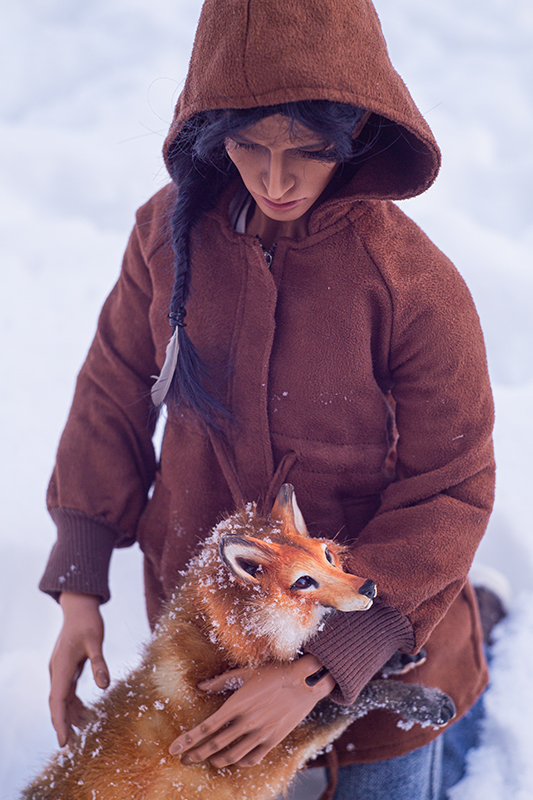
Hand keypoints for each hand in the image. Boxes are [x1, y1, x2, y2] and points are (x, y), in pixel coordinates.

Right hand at [49, 592, 109, 745]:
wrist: (79, 606)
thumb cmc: (88, 622)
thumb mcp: (96, 641)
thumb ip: (99, 663)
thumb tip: (104, 687)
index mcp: (62, 666)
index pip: (58, 700)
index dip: (60, 722)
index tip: (63, 742)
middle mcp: (57, 670)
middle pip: (57, 703)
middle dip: (63, 724)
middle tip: (71, 746)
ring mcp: (60, 669)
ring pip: (62, 698)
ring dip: (71, 715)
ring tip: (84, 732)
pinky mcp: (66, 667)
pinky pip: (68, 691)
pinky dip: (75, 704)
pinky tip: (85, 714)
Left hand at [168, 654, 334, 767]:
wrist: (304, 682)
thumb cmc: (275, 672)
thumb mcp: (246, 671)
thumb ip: (222, 680)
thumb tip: (201, 685)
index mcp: (237, 704)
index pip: (206, 727)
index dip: (188, 740)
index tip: (174, 748)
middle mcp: (246, 722)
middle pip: (214, 745)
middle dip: (195, 754)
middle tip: (184, 759)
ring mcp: (260, 733)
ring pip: (231, 756)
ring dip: (215, 761)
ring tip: (206, 760)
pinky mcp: (273, 740)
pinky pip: (252, 759)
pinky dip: (239, 762)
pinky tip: (234, 760)